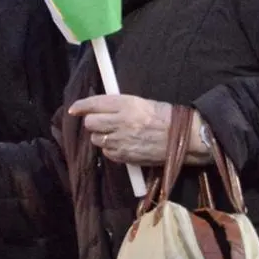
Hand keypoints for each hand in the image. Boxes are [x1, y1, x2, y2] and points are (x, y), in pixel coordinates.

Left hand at [68, 95, 211, 165]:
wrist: (184, 138)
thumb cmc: (166, 117)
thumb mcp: (142, 103)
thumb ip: (119, 105)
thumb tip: (97, 107)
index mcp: (126, 104)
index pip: (95, 104)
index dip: (81, 106)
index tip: (74, 109)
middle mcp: (121, 122)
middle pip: (90, 123)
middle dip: (93, 122)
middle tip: (102, 122)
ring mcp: (122, 141)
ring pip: (96, 139)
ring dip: (101, 136)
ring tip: (116, 134)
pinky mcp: (126, 156)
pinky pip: (107, 153)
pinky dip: (111, 149)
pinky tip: (123, 145)